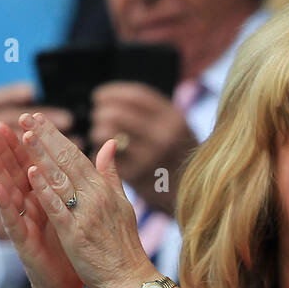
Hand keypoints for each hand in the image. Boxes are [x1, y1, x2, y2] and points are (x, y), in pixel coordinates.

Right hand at [0, 122, 81, 287]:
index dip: (29, 142)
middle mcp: (30, 206)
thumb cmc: (71, 247)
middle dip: (5, 149)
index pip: (34, 163)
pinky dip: (3, 202)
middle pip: (15, 172)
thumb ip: (78, 184)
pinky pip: (11, 219)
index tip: (26, 116)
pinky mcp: (21, 240)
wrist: (69, 283)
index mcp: (44, 197)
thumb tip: (85, 158)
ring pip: (7, 191)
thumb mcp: (75, 211)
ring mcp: (23, 222)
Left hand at [16, 111, 154, 287]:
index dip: (55, 136)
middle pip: (67, 161)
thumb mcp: (122, 204)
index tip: (37, 119)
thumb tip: (109, 144)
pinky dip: (45, 190)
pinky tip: (31, 173)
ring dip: (41, 156)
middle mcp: (96, 198)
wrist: (131, 279)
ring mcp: (86, 215)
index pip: (77, 156)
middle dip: (45, 138)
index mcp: (105, 190)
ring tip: (23, 135)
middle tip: (25, 117)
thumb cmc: (125, 245)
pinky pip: (58, 208)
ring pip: (60, 180)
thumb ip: (111, 174)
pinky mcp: (76, 234)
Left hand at [89, 82, 197, 214]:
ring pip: (106, 133)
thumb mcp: (176, 127)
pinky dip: (99, 152)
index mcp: (175, 120)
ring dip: (97, 132)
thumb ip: (152, 111)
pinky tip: (105, 153)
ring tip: (100, 135)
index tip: (98, 96)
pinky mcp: (135, 176)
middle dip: (100, 113)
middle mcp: (164, 137)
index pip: (135, 96)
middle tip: (99, 118)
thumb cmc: (176, 154)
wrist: (191, 194)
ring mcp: (149, 158)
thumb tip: (109, 98)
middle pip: (116, 114)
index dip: (112, 93)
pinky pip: (105, 156)